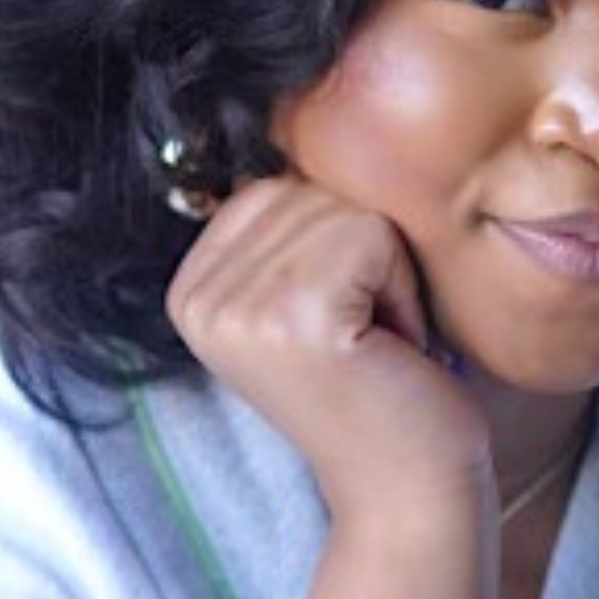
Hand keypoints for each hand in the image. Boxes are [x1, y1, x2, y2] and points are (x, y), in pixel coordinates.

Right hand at [164, 177, 489, 519]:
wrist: (408, 485)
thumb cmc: (384, 383)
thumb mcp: (315, 294)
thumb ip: (290, 229)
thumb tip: (299, 112)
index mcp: (189, 287)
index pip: (276, 186)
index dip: (339, 241)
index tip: (342, 321)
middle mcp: (195, 297)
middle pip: (310, 190)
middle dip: (367, 251)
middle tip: (368, 335)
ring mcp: (238, 309)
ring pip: (345, 208)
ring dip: (389, 271)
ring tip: (378, 341)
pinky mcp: (293, 319)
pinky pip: (373, 234)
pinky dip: (403, 286)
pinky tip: (392, 347)